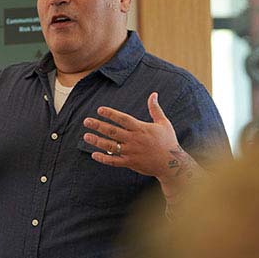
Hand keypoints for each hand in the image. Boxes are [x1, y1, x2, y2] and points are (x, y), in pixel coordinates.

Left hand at [83, 92, 200, 197]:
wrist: (171, 163)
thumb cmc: (168, 141)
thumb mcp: (163, 123)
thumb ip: (155, 109)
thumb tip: (153, 94)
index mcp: (141, 128)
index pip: (123, 119)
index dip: (111, 114)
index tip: (100, 110)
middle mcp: (134, 140)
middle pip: (113, 131)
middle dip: (99, 126)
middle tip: (86, 121)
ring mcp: (131, 152)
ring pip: (110, 146)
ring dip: (97, 141)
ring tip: (86, 136)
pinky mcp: (130, 163)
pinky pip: (114, 161)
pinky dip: (104, 158)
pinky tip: (94, 155)